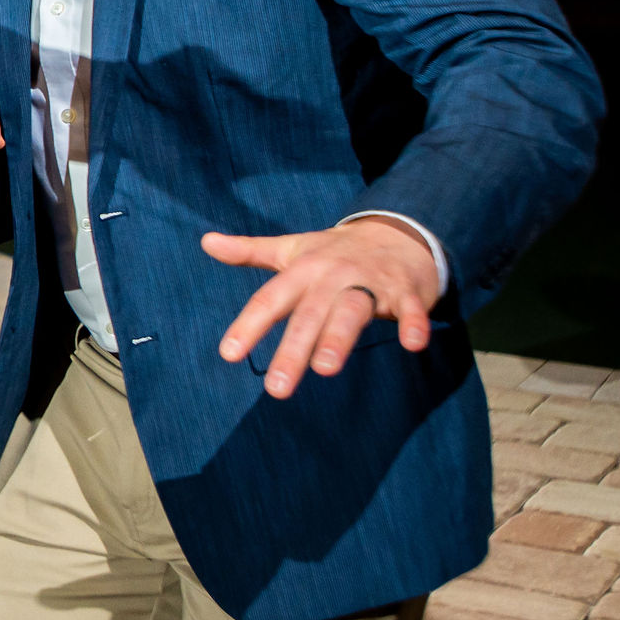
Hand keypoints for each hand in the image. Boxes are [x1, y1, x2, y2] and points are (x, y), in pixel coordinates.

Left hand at [204, 216, 439, 398]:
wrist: (395, 232)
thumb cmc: (334, 251)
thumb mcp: (291, 248)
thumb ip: (248, 251)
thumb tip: (205, 241)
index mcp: (303, 270)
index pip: (270, 299)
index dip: (249, 325)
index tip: (229, 354)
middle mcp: (333, 276)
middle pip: (309, 314)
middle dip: (293, 349)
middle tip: (277, 387)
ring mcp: (371, 282)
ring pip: (352, 310)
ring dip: (339, 337)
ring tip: (325, 369)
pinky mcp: (406, 291)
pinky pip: (411, 308)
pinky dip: (413, 323)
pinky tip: (413, 345)